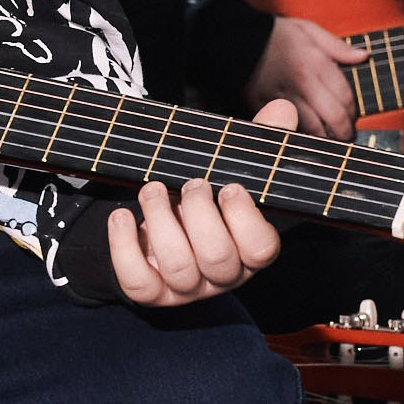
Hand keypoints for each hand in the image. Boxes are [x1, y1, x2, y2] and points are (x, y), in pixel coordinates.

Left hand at [106, 97, 292, 307]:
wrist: (158, 230)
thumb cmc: (204, 200)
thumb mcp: (229, 170)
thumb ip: (257, 143)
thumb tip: (281, 110)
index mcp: (249, 248)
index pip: (261, 249)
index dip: (245, 218)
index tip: (229, 185)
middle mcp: (222, 275)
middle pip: (217, 258)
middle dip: (199, 214)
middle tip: (190, 183)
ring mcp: (186, 288)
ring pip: (178, 268)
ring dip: (161, 221)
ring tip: (152, 188)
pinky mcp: (151, 292)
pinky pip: (138, 282)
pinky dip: (124, 246)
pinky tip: (122, 216)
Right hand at [245, 15, 367, 139]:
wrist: (235, 41)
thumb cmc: (274, 34)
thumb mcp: (308, 30)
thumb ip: (337, 46)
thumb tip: (363, 56)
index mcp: (316, 63)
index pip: (345, 97)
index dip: (353, 111)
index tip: (352, 116)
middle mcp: (303, 84)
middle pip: (333, 117)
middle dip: (344, 131)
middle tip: (346, 135)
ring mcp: (284, 98)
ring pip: (313, 128)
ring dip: (324, 137)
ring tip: (328, 138)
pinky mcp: (266, 108)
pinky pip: (288, 128)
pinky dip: (298, 134)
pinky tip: (303, 135)